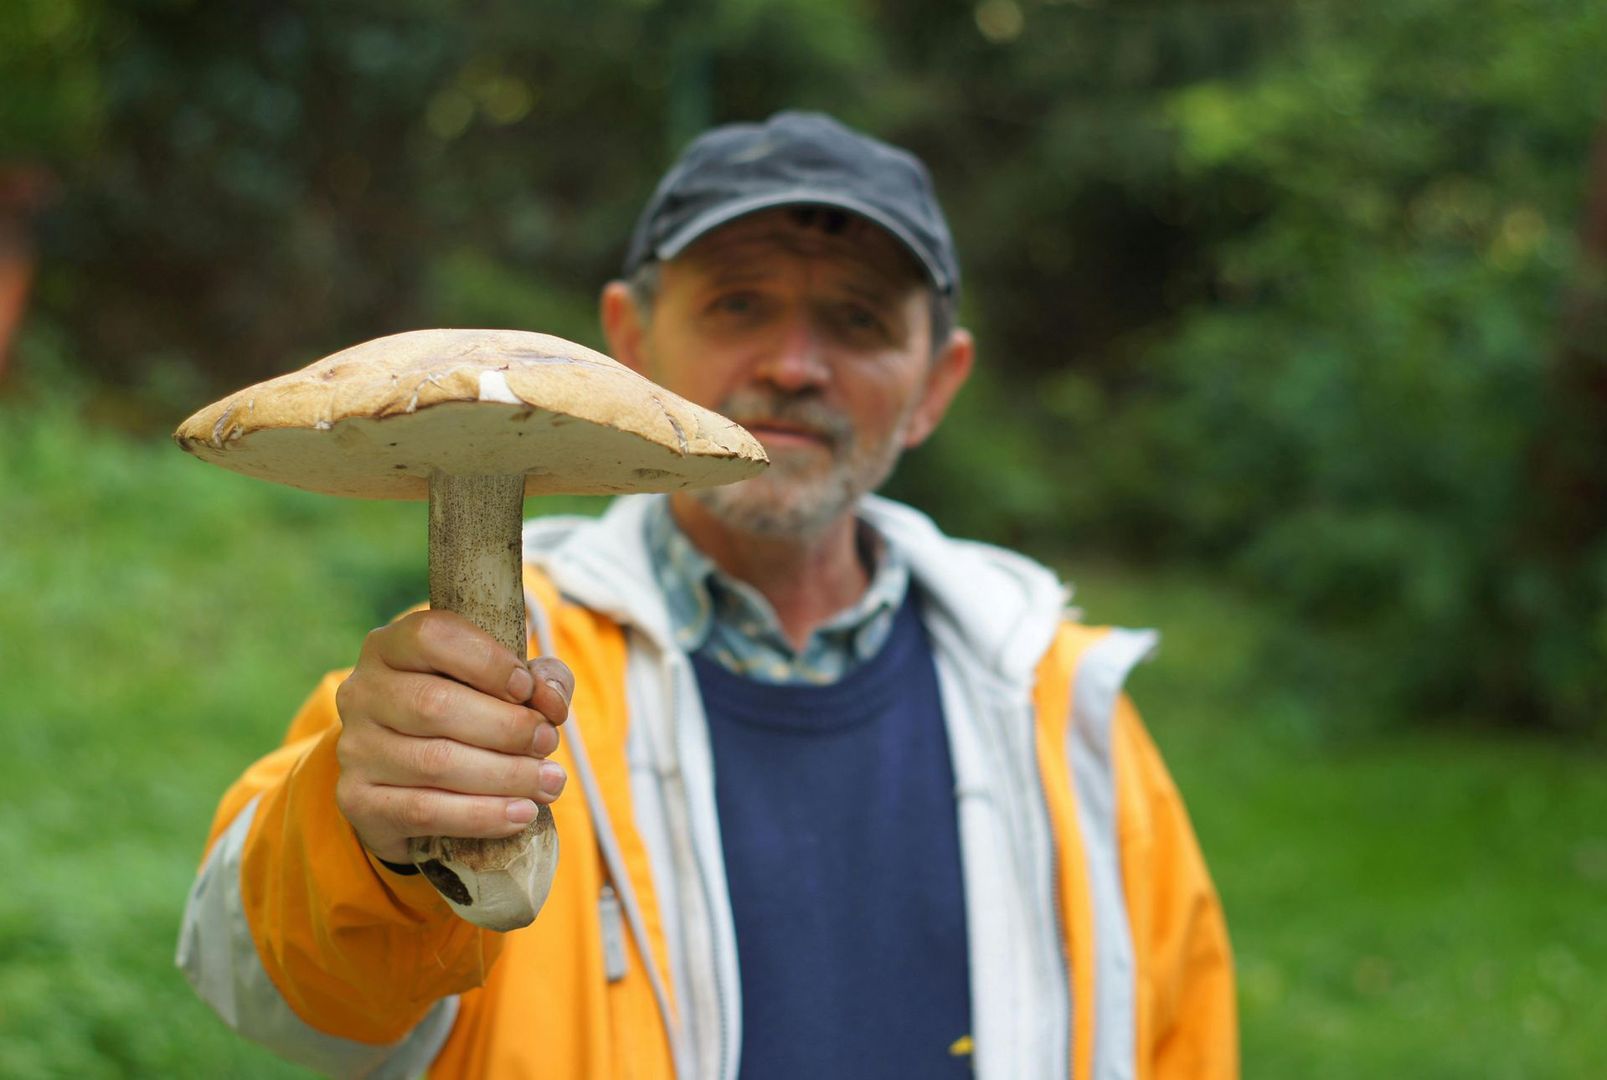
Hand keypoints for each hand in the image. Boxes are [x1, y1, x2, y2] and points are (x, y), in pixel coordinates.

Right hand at [333, 609, 572, 864]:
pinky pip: (424, 811)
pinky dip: (482, 815)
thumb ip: (540, 679)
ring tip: (550, 782)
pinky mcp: (358, 801)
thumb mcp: (504, 684)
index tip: (527, 689)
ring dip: (506, 775)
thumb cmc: (468, 715)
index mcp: (391, 646)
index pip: (432, 636)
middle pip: (436, 704)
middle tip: (548, 742)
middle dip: (507, 727)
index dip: (487, 661)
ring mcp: (355, 748)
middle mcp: (361, 692)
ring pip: (435, 762)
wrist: (412, 783)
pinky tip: (521, 814)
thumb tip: (551, 700)